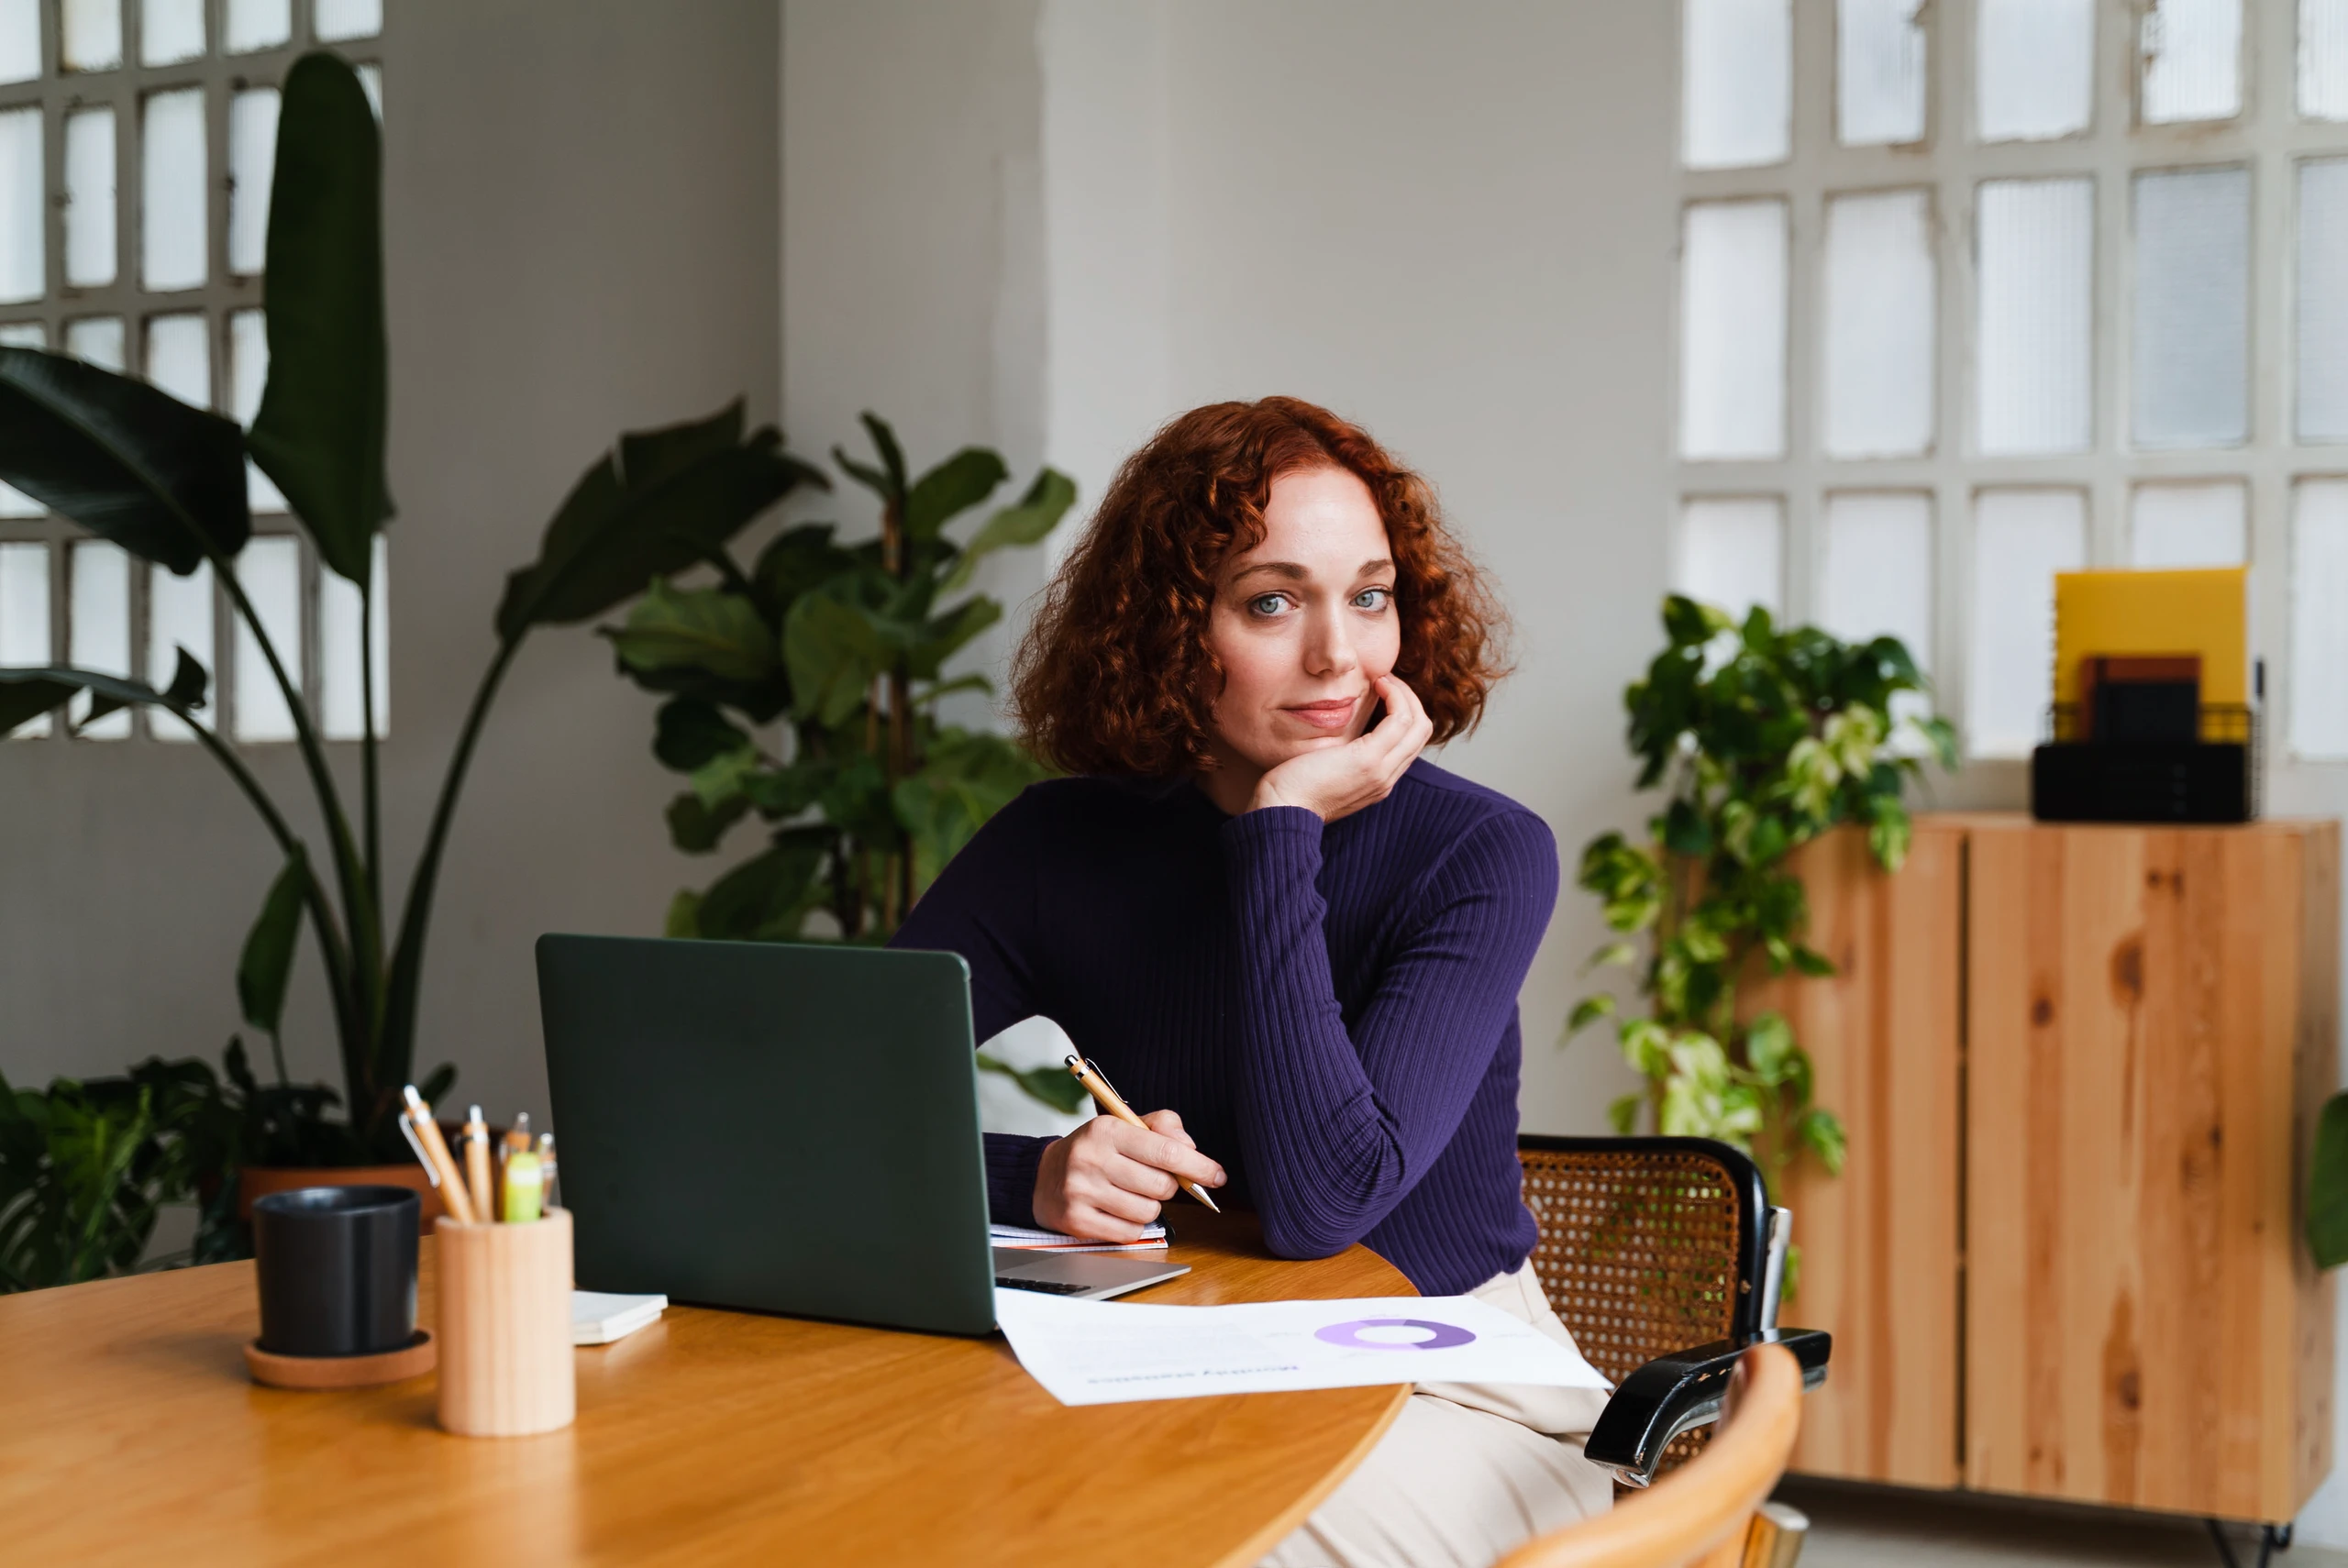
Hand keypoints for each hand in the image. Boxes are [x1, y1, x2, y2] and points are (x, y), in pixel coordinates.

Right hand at [1034, 1108, 1226, 1242]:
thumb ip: (1162, 1127)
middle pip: (1162, 1186)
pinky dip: (1131, 1224)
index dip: (1199, 1166)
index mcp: (1107, 1130)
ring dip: (1148, 1205)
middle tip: (1151, 1179)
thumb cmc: (1093, 1151)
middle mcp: (1092, 1159)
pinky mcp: (1077, 1221)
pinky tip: (1115, 1209)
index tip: (1217, 1176)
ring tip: (1127, 1193)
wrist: (1041, 1177)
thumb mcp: (1123, 1126)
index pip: (1166, 1151)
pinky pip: (1129, 1232)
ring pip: (1148, 1211)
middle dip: (1167, 1185)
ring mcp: (1082, 1192)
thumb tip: (1191, 1149)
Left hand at [1248, 675, 1432, 821]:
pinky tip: (1377, 684)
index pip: (1409, 744)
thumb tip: (1338, 735)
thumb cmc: (1290, 790)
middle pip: (1421, 733)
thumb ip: (1340, 757)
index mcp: (1377, 783)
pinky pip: (1401, 719)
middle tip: (1386, 681)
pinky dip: (1396, 696)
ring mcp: (1381, 771)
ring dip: (1404, 694)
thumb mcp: (1323, 772)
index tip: (1382, 694)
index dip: (1403, 713)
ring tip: (1383, 679)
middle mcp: (1386, 779)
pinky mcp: (1369, 760)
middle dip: (1409, 700)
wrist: (1280, 811)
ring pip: (1418, 724)